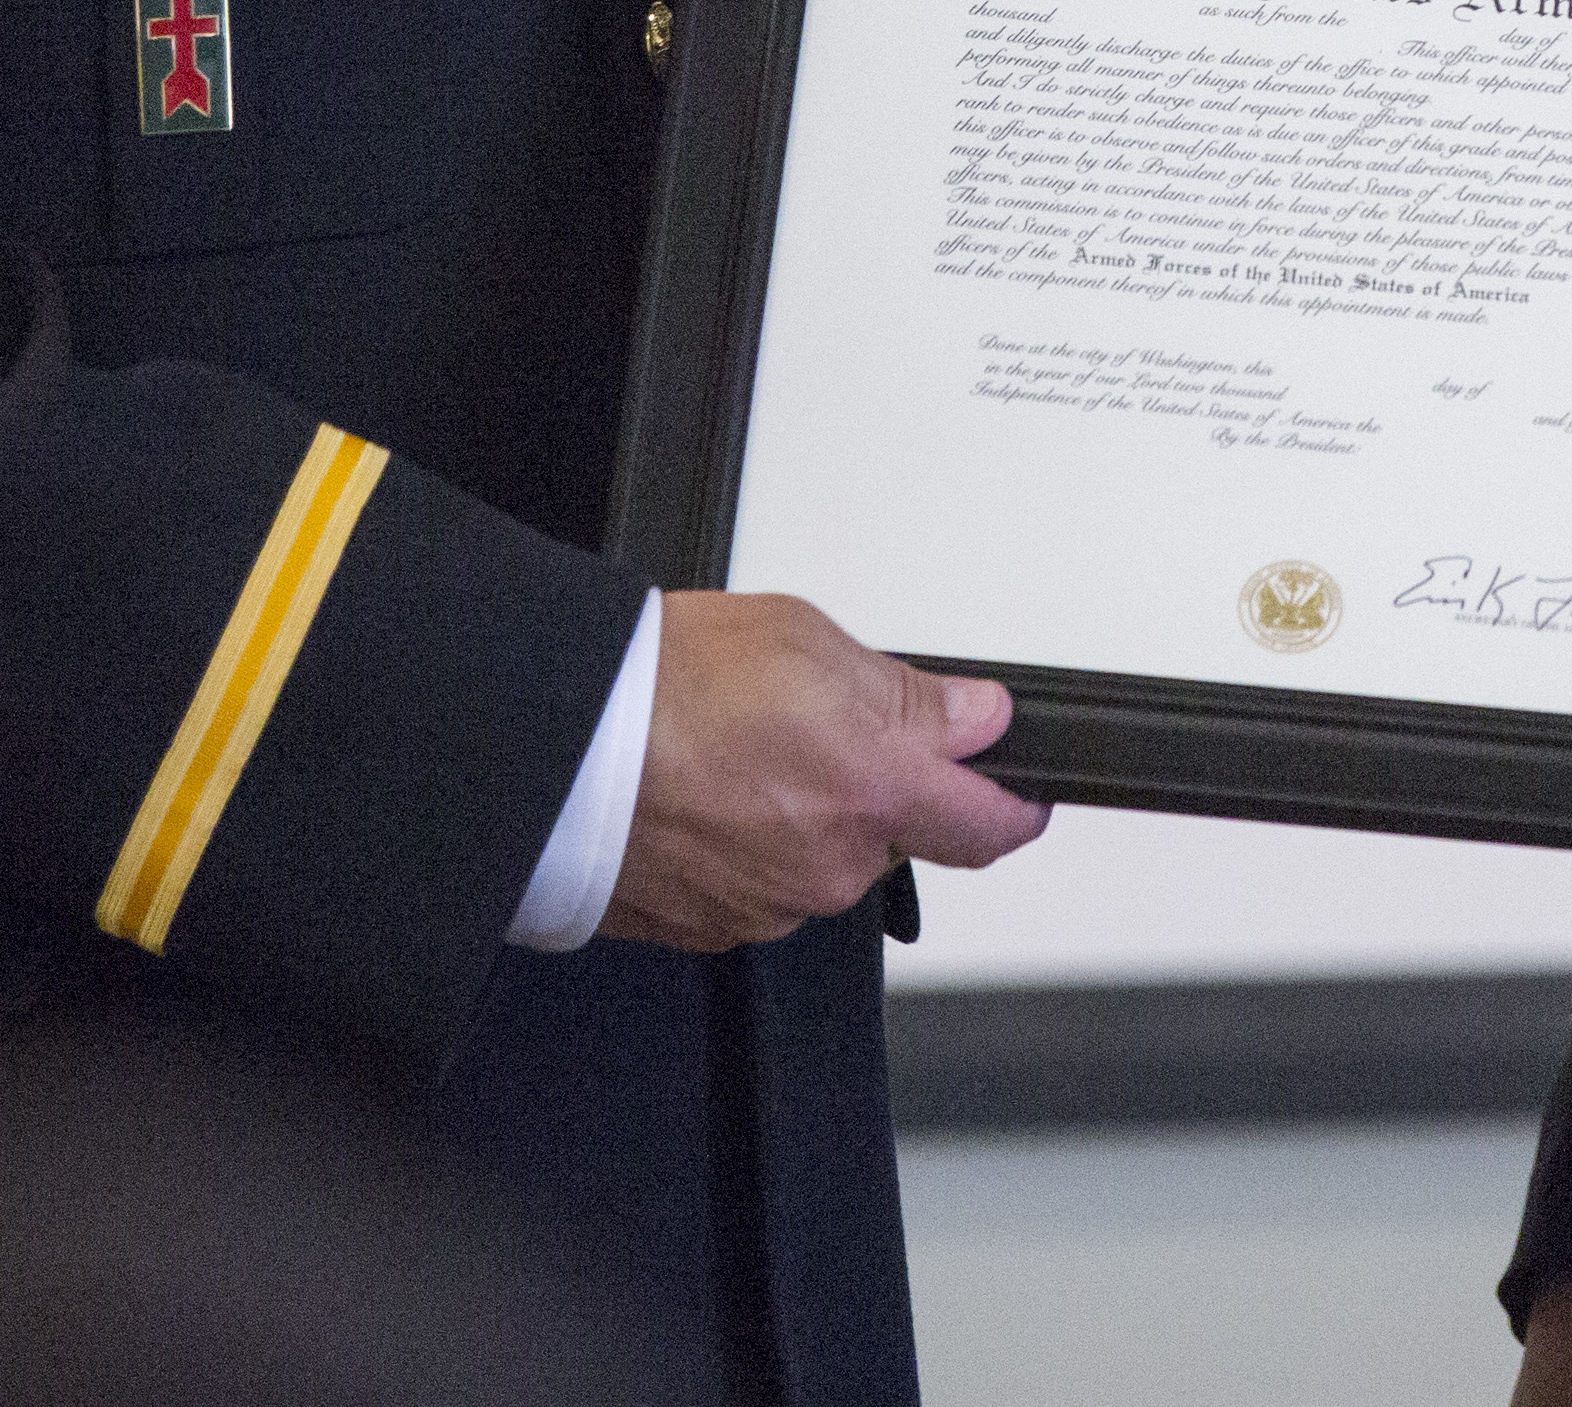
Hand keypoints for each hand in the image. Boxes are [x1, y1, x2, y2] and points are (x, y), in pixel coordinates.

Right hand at [595, 592, 1050, 952]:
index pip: (988, 827)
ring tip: (737, 750)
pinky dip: (744, 845)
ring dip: (801, 815)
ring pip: (818, 860)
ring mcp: (767, 907)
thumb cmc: (662, 684)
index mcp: (875, 791)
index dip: (1012, 807)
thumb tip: (974, 718)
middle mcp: (831, 867)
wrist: (554, 746)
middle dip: (872, 785)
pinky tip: (702, 793)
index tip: (1016, 790)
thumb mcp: (807, 641)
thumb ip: (908, 695)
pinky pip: (755, 886)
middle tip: (811, 724)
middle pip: (891, 835)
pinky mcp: (709, 928)